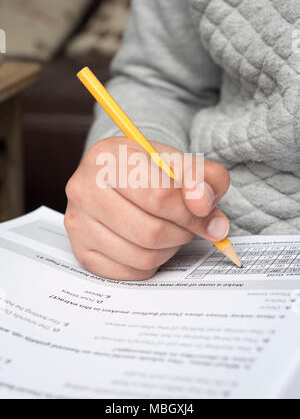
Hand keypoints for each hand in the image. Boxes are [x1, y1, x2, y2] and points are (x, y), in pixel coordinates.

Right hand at [65, 137, 229, 280]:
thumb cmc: (148, 169)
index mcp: (107, 158)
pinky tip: (151, 244)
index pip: (159, 197)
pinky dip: (150, 264)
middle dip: (181, 233)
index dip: (191, 213)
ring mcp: (78, 223)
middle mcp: (84, 190)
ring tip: (170, 232)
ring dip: (168, 249)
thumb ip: (204, 178)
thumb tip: (203, 207)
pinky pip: (128, 273)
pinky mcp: (81, 251)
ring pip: (141, 256)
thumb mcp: (181, 163)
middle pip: (150, 232)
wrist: (118, 177)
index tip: (206, 217)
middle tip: (188, 225)